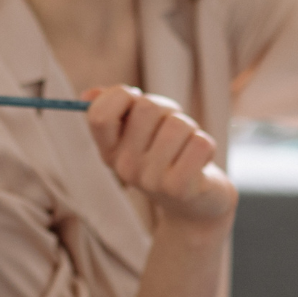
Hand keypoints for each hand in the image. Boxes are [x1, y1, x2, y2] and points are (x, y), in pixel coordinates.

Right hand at [82, 87, 237, 227]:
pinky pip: (200, 143)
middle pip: (146, 107)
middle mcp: (125, 168)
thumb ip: (118, 109)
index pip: (99, 115)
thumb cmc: (167, 154)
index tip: (136, 100)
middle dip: (167, 109)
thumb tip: (90, 94)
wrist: (195, 202)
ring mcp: (151, 180)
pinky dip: (207, 146)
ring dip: (190, 129)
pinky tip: (200, 162)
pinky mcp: (181, 188)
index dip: (121, 95)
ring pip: (178, 124)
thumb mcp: (140, 131)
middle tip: (171, 128)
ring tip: (186, 147)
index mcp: (109, 151)